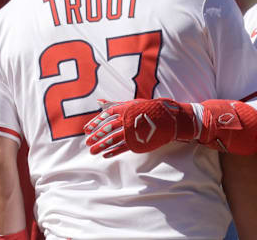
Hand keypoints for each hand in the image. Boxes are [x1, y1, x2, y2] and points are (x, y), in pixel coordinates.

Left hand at [84, 98, 198, 157]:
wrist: (171, 119)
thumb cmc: (151, 109)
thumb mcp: (133, 103)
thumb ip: (115, 104)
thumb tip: (99, 101)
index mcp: (126, 108)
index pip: (107, 115)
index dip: (95, 122)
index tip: (86, 129)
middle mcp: (128, 119)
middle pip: (108, 128)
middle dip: (96, 135)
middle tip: (87, 141)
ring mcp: (133, 131)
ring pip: (113, 139)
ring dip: (102, 146)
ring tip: (93, 151)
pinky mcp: (139, 141)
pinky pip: (123, 147)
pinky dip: (113, 152)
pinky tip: (106, 155)